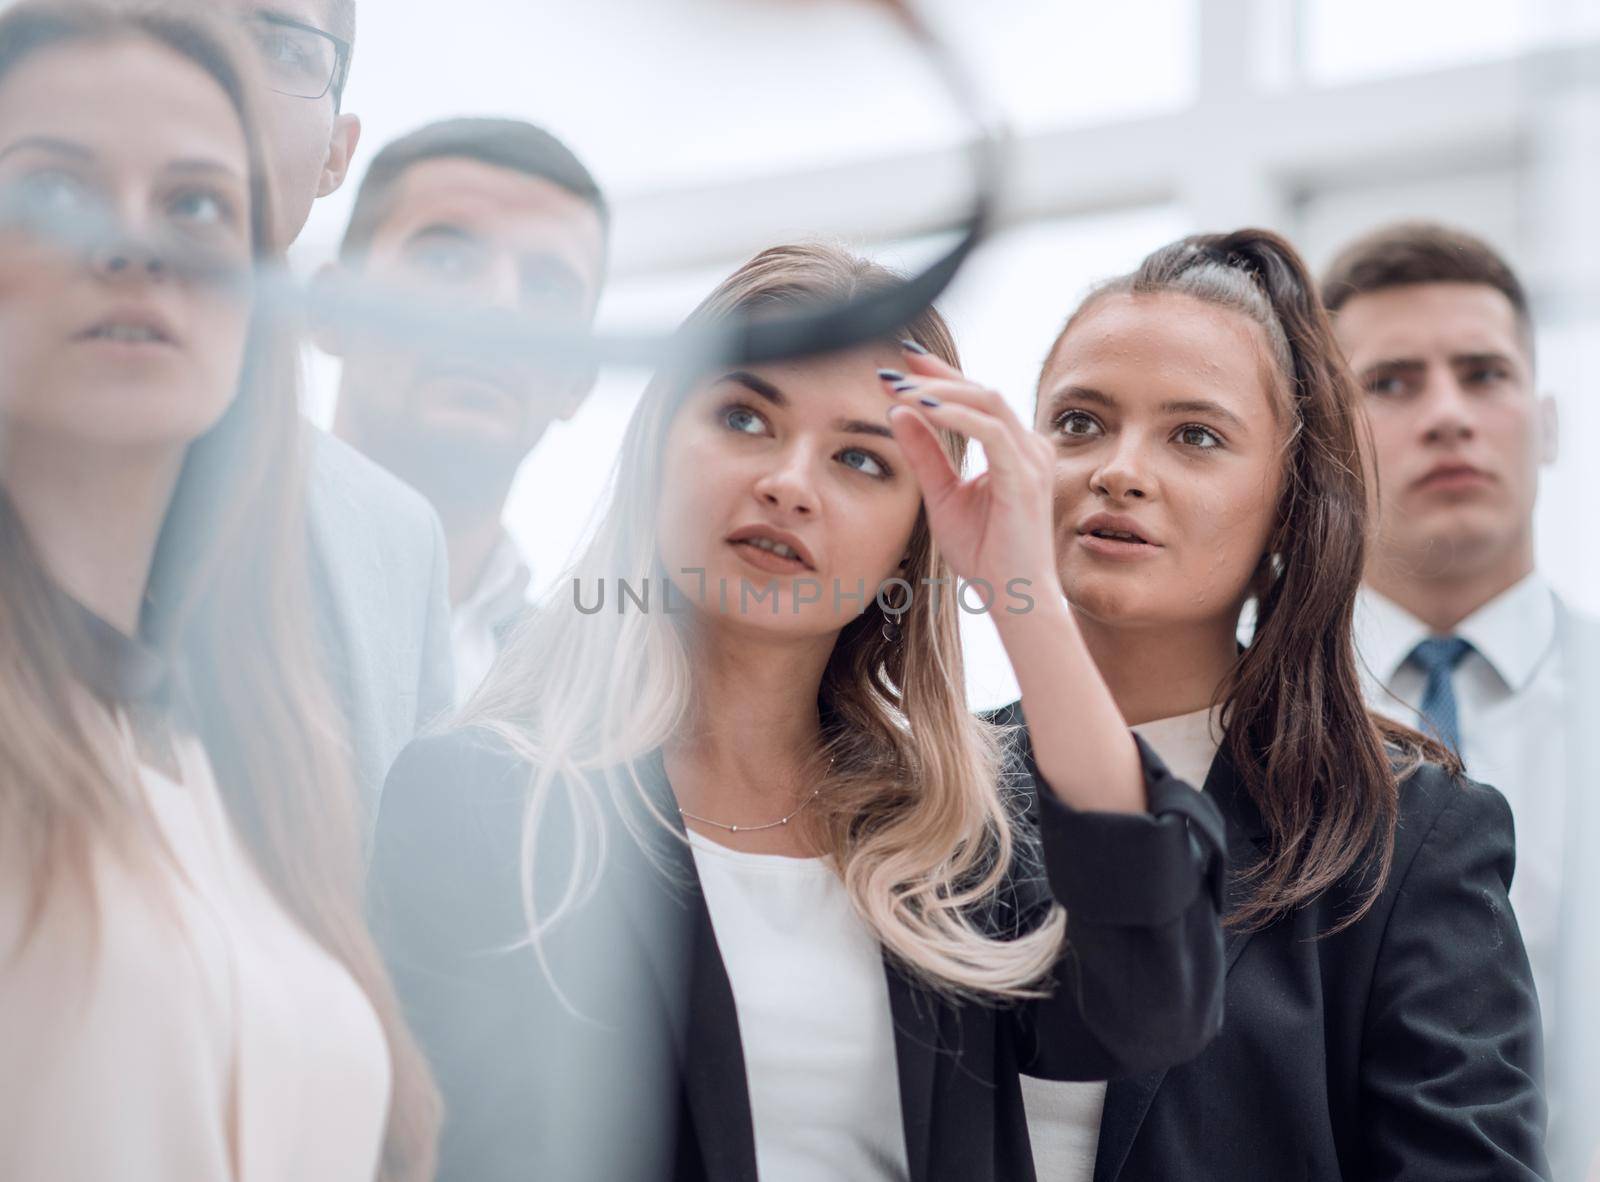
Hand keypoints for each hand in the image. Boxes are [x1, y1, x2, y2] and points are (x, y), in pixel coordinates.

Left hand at [881, 343, 1057, 604]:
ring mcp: (1031, 459)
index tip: (899, 366)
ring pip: (987, 401)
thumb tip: (898, 412)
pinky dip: (957, 417)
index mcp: (1012, 449)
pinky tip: (925, 411)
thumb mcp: (942, 496)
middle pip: (981, 391)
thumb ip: (924, 454)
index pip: (974, 398)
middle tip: (892, 370)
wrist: (1014, 599)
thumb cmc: (986, 555)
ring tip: (900, 390)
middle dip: (934, 376)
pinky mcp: (1025, 477)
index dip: (938, 376)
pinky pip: (991, 432)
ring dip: (940, 391)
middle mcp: (1028, 447)